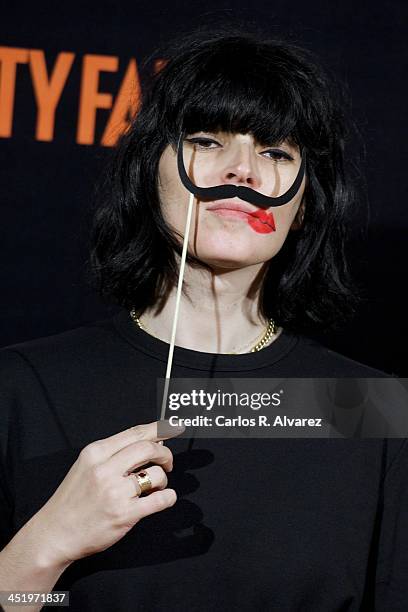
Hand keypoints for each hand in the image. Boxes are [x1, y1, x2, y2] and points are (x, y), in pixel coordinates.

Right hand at [25, 420, 183, 566]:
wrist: (55, 533)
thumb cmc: (72, 500)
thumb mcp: (86, 466)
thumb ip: (115, 453)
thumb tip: (151, 443)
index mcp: (96, 453)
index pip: (135, 433)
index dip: (159, 429)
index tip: (173, 427)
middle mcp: (105, 469)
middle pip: (148, 448)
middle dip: (165, 454)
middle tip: (167, 462)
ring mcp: (115, 492)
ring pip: (156, 474)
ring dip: (163, 479)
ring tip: (155, 486)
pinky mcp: (124, 514)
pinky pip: (159, 500)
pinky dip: (168, 497)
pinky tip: (163, 498)